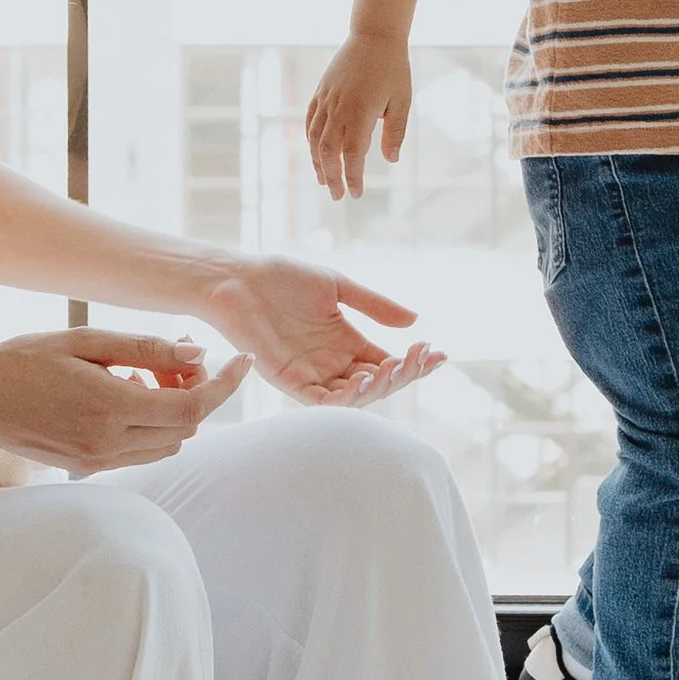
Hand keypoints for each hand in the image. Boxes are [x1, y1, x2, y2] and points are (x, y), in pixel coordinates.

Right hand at [0, 328, 252, 474]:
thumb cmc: (23, 360)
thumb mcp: (85, 341)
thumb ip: (145, 348)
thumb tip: (196, 350)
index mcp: (110, 407)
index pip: (193, 407)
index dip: (224, 384)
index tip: (241, 360)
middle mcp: (108, 443)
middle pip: (186, 428)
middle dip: (194, 392)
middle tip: (173, 358)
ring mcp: (97, 461)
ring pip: (166, 443)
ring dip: (171, 411)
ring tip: (139, 375)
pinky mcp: (87, 468)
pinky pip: (139, 451)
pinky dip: (147, 425)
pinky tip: (120, 394)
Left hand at [195, 255, 443, 408]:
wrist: (238, 278)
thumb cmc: (282, 278)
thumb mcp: (338, 286)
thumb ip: (373, 305)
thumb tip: (415, 321)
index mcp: (346, 342)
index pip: (388, 362)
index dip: (415, 362)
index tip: (439, 353)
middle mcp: (332, 363)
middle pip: (378, 382)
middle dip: (405, 374)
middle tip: (423, 357)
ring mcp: (312, 374)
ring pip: (355, 397)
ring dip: (380, 387)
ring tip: (397, 368)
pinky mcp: (289, 380)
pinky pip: (321, 401)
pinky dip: (345, 398)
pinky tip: (364, 382)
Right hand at [306, 33, 411, 201]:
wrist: (374, 35)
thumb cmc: (393, 69)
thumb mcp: (403, 101)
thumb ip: (396, 132)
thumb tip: (390, 160)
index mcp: (361, 111)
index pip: (352, 154)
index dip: (353, 176)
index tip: (357, 194)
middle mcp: (339, 107)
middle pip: (328, 151)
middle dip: (331, 176)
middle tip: (338, 195)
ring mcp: (326, 99)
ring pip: (315, 138)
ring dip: (318, 162)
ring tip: (324, 180)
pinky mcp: (321, 92)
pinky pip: (310, 122)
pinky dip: (311, 141)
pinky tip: (317, 154)